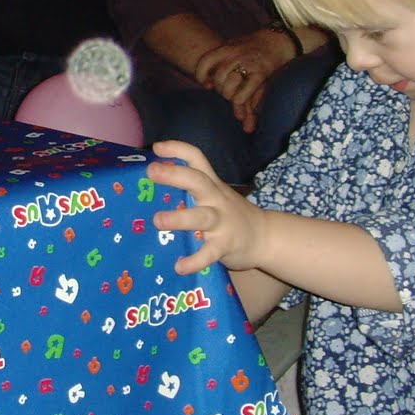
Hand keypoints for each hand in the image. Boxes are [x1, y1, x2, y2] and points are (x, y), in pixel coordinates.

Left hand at [148, 140, 268, 273]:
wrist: (265, 237)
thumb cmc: (229, 215)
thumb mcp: (215, 195)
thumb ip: (190, 189)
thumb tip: (150, 187)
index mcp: (211, 184)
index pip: (197, 158)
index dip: (178, 149)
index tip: (157, 148)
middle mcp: (216, 198)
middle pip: (197, 181)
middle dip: (174, 175)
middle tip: (151, 172)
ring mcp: (222, 222)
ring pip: (202, 217)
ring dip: (179, 218)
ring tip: (158, 221)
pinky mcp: (226, 245)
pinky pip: (209, 253)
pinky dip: (195, 260)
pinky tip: (180, 267)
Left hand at [192, 29, 286, 132]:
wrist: (279, 41)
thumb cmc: (254, 48)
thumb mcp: (235, 47)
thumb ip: (221, 61)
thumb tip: (207, 85)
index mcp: (227, 48)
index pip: (205, 62)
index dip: (201, 76)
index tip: (207, 85)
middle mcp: (236, 55)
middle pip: (217, 78)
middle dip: (220, 89)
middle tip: (227, 92)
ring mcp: (248, 63)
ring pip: (228, 87)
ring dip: (229, 96)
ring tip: (234, 97)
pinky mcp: (261, 73)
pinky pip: (243, 93)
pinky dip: (239, 100)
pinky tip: (241, 99)